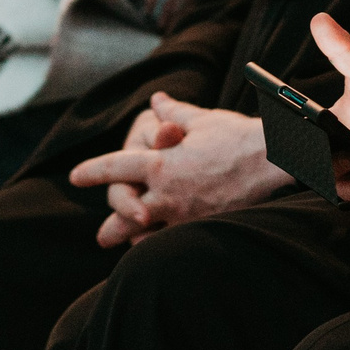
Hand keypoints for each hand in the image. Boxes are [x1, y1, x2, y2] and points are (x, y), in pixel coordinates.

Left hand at [70, 95, 275, 248]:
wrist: (274, 162)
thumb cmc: (238, 137)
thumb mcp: (202, 120)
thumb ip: (174, 114)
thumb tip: (157, 101)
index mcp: (161, 164)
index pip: (117, 167)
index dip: (93, 171)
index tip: (75, 176)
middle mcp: (167, 194)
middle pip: (126, 214)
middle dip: (112, 226)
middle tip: (101, 237)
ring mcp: (185, 216)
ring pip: (150, 236)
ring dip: (138, 240)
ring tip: (131, 248)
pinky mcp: (205, 228)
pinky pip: (177, 242)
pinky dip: (167, 246)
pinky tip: (165, 249)